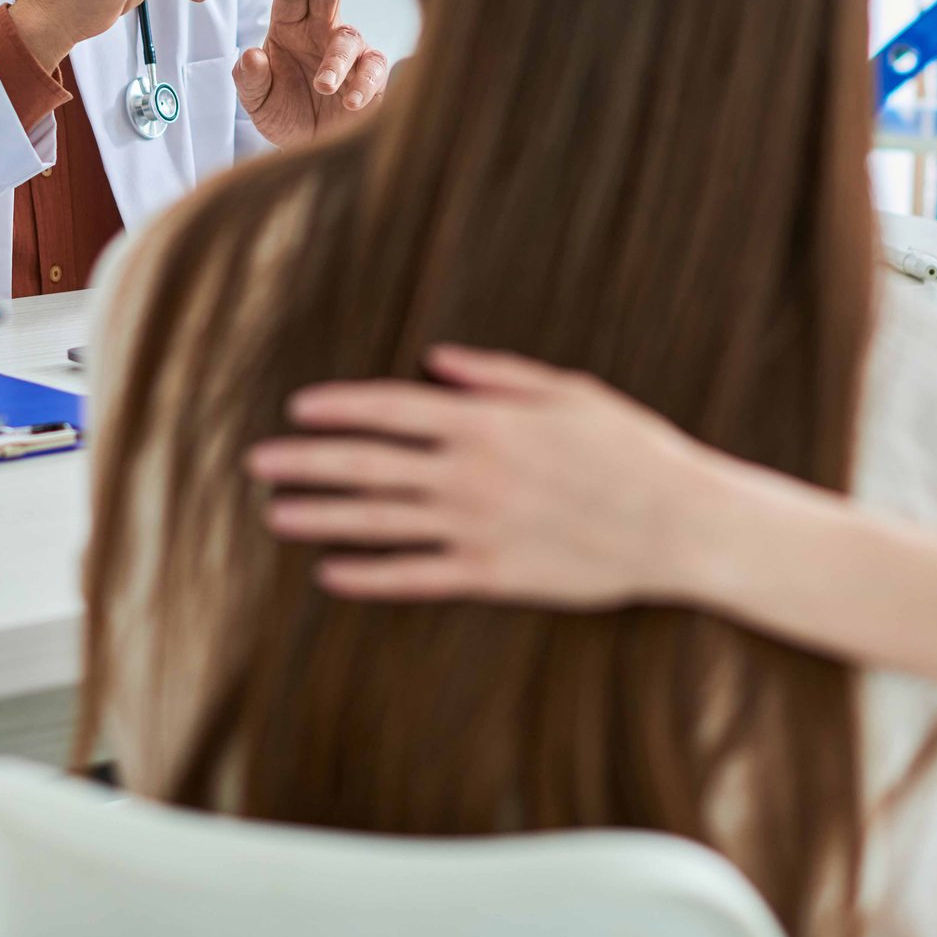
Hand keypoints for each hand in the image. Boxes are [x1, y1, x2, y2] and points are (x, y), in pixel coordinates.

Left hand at [233, 0, 388, 145]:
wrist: (309, 148)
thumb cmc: (282, 114)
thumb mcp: (257, 101)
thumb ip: (250, 79)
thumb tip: (250, 56)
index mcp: (288, 27)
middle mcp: (320, 32)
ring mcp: (348, 54)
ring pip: (350, 38)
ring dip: (337, 58)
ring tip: (324, 83)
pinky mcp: (371, 77)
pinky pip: (374, 70)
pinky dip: (364, 83)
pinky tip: (351, 101)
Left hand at [245, 346, 719, 607]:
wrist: (679, 524)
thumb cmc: (631, 448)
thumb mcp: (568, 391)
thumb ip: (496, 375)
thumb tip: (436, 359)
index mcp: (486, 421)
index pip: (390, 408)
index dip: (337, 407)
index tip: (297, 408)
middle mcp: (470, 474)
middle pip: (367, 464)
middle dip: (305, 461)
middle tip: (256, 463)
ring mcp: (476, 528)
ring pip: (378, 521)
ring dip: (321, 517)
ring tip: (275, 515)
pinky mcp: (492, 576)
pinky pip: (414, 577)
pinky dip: (367, 576)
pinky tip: (330, 575)